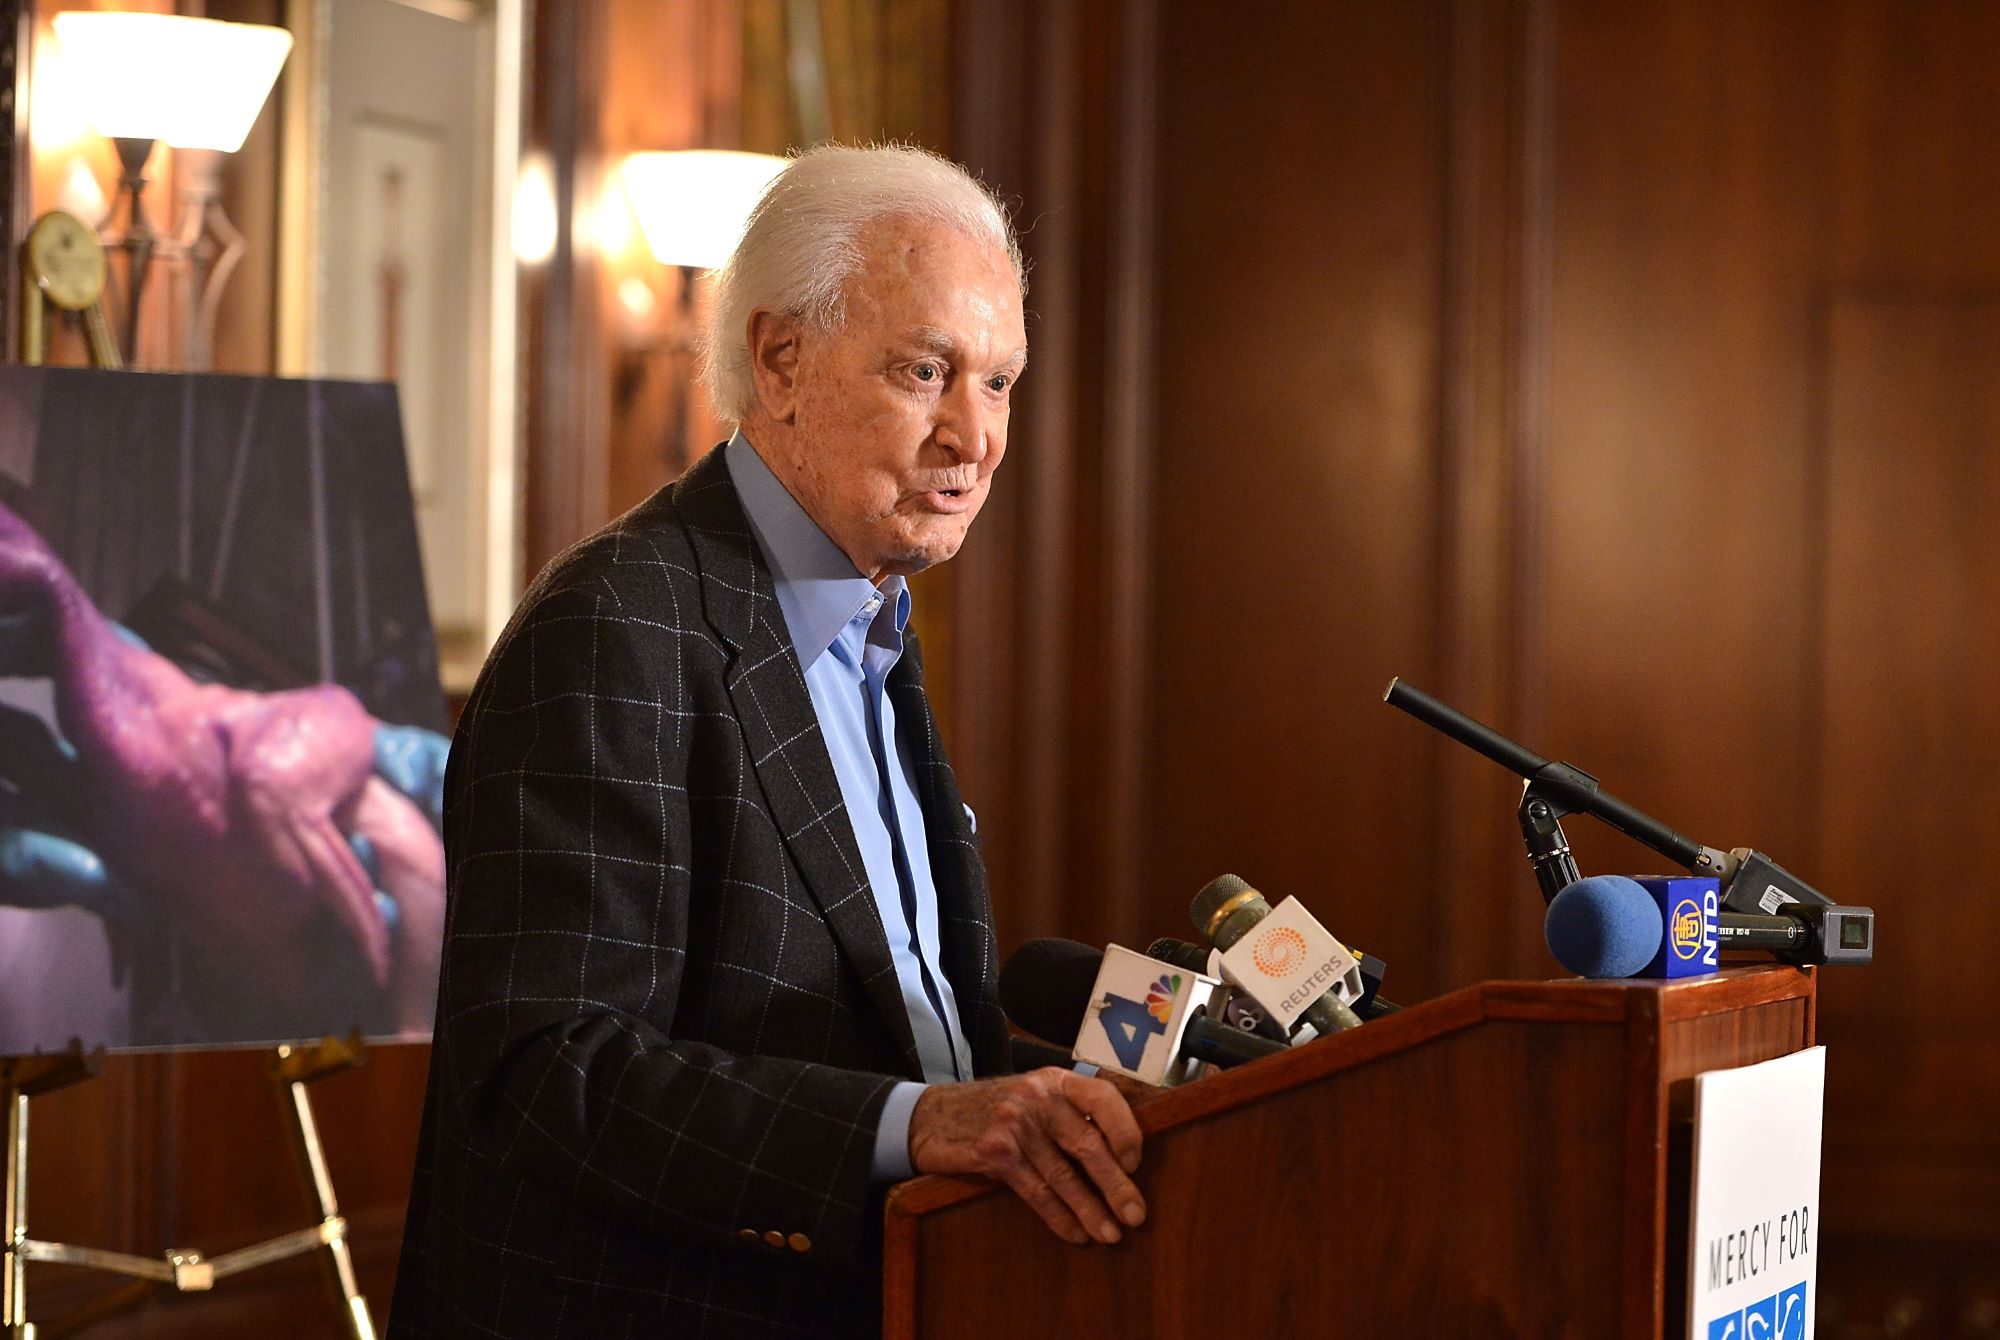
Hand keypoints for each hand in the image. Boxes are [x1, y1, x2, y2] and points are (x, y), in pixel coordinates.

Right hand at [907, 1067, 1145, 1245]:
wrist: (930, 1116)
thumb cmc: (993, 1110)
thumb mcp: (1032, 1096)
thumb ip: (1068, 1113)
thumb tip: (1120, 1153)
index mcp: (1054, 1080)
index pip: (1102, 1097)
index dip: (1125, 1129)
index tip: (1136, 1162)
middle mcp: (1037, 1098)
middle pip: (1087, 1144)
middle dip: (1116, 1184)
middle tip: (1136, 1215)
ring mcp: (1014, 1125)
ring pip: (1063, 1175)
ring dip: (1091, 1210)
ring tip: (1111, 1234)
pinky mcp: (994, 1153)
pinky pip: (1036, 1192)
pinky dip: (1059, 1217)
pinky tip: (1075, 1234)